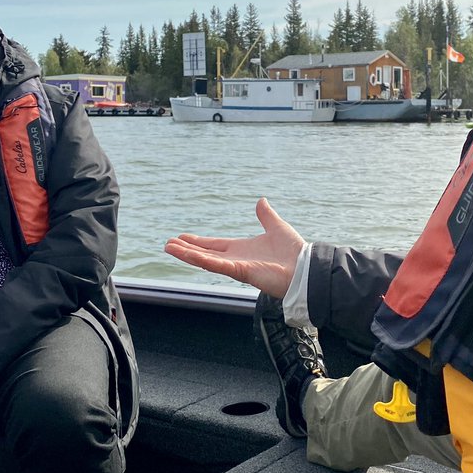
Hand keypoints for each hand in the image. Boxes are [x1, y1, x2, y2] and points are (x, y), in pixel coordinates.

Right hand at [164, 197, 305, 297]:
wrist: (305, 268)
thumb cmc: (294, 252)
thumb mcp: (277, 227)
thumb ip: (266, 216)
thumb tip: (261, 201)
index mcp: (241, 249)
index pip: (214, 245)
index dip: (198, 242)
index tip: (181, 237)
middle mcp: (235, 259)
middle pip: (205, 253)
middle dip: (186, 249)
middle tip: (168, 244)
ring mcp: (236, 266)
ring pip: (205, 260)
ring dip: (187, 255)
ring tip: (169, 248)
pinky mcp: (241, 272)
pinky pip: (217, 266)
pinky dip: (201, 260)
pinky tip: (187, 255)